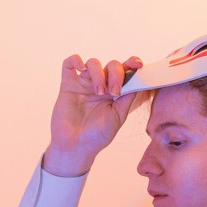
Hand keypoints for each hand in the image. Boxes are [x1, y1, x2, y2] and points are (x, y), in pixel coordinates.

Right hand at [43, 54, 143, 176]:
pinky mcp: (68, 85)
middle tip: (114, 92)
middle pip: (111, 65)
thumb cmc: (97, 136)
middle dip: (116, 74)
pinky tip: (80, 68)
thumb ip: (128, 97)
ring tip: (98, 92)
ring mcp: (83, 84)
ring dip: (99, 73)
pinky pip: (69, 63)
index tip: (138, 65)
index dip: (132, 63)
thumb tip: (138, 80)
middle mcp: (100, 85)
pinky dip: (75, 60)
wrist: (76, 146)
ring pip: (93, 63)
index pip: (125, 72)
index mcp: (114, 92)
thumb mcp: (119, 116)